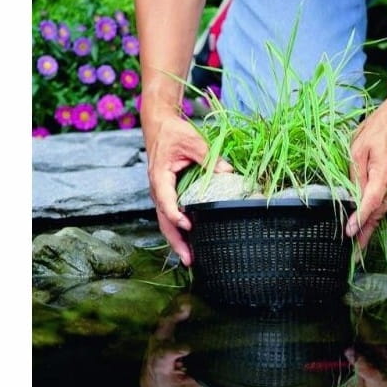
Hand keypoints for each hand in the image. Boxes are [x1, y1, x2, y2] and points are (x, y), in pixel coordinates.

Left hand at [141, 296, 202, 386]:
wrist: (153, 375)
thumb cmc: (171, 383)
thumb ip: (193, 384)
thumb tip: (207, 379)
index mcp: (160, 361)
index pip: (167, 354)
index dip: (176, 349)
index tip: (187, 348)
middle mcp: (157, 344)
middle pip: (163, 328)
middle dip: (173, 317)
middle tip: (186, 308)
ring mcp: (160, 332)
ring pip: (167, 315)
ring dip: (178, 305)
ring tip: (190, 297)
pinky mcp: (164, 325)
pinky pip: (171, 310)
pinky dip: (180, 302)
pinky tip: (191, 294)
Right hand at [143, 113, 232, 264]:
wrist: (159, 126)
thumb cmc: (174, 133)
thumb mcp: (193, 140)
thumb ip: (209, 156)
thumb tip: (228, 172)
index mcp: (160, 177)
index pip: (165, 200)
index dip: (175, 215)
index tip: (188, 225)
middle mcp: (157, 189)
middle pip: (164, 220)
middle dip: (176, 241)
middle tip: (189, 260)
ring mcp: (161, 194)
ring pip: (166, 222)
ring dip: (176, 241)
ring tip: (190, 259)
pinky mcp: (167, 194)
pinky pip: (171, 216)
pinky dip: (178, 231)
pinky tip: (190, 242)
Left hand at [345, 102, 386, 248]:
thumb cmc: (377, 130)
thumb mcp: (357, 149)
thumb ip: (355, 176)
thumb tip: (351, 199)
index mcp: (385, 172)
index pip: (371, 202)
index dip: (360, 220)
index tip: (349, 234)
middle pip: (379, 213)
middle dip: (366, 234)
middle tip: (355, 255)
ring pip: (383, 209)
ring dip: (371, 225)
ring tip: (358, 244)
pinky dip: (376, 211)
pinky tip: (367, 220)